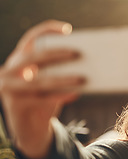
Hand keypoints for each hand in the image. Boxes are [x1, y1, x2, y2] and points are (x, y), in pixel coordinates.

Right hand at [0, 20, 84, 158]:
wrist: (29, 129)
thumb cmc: (44, 99)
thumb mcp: (48, 82)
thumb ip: (58, 71)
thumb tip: (88, 62)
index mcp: (18, 60)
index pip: (31, 38)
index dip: (48, 30)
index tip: (68, 29)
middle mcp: (9, 71)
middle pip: (35, 57)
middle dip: (58, 54)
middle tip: (78, 54)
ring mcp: (10, 88)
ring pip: (41, 81)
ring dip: (64, 79)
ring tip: (83, 78)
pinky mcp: (16, 105)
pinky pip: (43, 99)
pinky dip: (61, 96)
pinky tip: (76, 94)